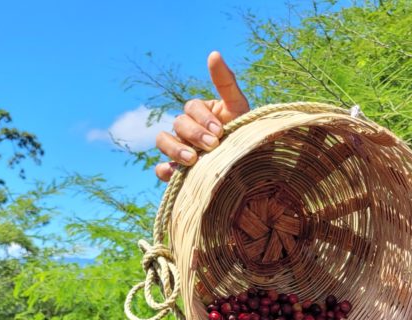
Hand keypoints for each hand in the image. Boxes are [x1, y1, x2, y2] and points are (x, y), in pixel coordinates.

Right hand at [155, 51, 249, 181]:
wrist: (250, 167)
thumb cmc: (244, 134)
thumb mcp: (238, 107)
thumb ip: (226, 82)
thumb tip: (213, 53)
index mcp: (199, 113)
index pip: (191, 108)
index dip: (203, 118)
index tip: (220, 130)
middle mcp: (186, 130)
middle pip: (178, 124)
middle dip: (195, 134)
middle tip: (213, 145)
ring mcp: (178, 150)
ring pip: (163, 141)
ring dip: (175, 149)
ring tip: (193, 160)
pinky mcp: (176, 172)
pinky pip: (161, 169)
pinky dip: (165, 170)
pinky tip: (176, 172)